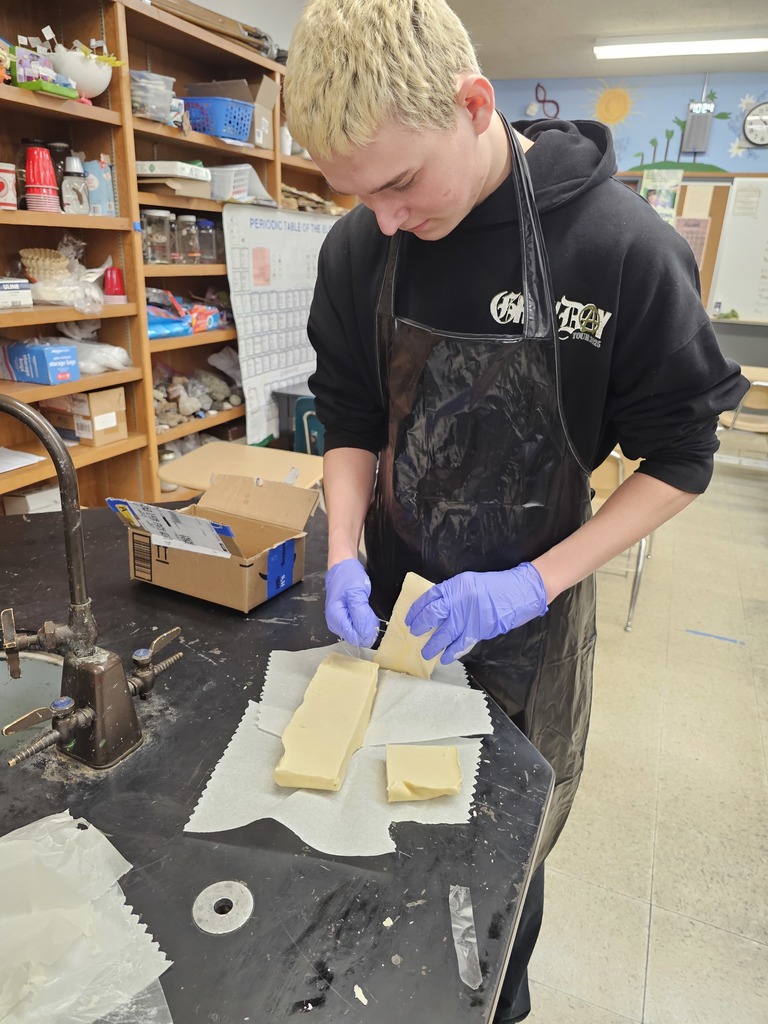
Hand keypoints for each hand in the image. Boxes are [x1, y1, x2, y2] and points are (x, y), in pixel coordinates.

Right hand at [325, 559, 378, 646]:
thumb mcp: (357, 593)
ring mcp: (338, 621)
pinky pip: (355, 626)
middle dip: (366, 629)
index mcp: (335, 618)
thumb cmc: (349, 577)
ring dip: (365, 625)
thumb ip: (361, 614)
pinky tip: (365, 612)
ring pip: (356, 633)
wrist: (342, 566)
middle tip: (372, 613)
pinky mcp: (343, 618)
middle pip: (355, 637)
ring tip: (368, 610)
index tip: (374, 620)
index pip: (354, 637)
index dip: (367, 632)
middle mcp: (334, 623)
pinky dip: (363, 621)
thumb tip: (366, 634)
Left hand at [405, 563, 548, 663]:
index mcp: (453, 587)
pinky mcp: (476, 631)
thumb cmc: (492, 586)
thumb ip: (450, 594)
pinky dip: (450, 653)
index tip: (409, 619)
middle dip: (420, 627)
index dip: (416, 611)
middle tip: (414, 634)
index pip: (427, 599)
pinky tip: (444, 658)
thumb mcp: (466, 582)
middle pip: (431, 616)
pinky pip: (459, 645)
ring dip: (432, 645)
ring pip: (443, 634)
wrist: (515, 593)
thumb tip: (436, 607)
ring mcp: (466, 618)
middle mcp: (456, 601)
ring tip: (425, 652)